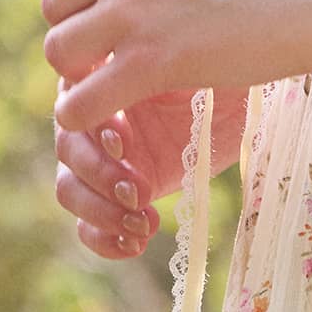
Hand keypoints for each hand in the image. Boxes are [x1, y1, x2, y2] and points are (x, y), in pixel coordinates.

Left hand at [40, 0, 311, 136]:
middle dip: (79, 34)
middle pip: (54, 6)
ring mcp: (130, 7)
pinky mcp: (148, 61)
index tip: (108, 16)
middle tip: (116, 58)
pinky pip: (78, 103)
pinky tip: (112, 119)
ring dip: (81, 76)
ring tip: (119, 87)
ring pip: (58, 53)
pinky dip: (85, 116)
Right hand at [52, 83, 250, 259]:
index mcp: (102, 78)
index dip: (94, 127)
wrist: (243, 106)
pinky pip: (87, 224)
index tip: (124, 143)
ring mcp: (102, 160)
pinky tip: (134, 244)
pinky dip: (103, 239)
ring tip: (143, 222)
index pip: (75, 103)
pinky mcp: (115, 195)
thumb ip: (155, 71)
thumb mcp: (194, 67)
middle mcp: (94, 120)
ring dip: (101, 210)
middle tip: (138, 190)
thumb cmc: (219, 76)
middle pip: (68, 150)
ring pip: (70, 188)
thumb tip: (125, 81)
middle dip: (99, 173)